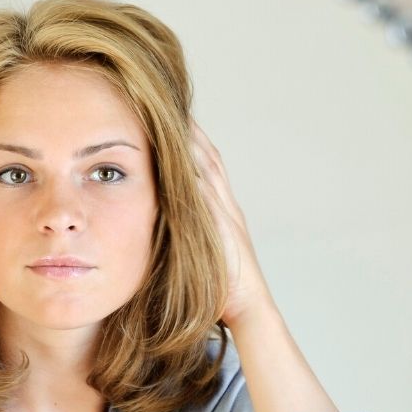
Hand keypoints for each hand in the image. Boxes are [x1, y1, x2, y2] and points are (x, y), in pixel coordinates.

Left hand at [189, 116, 270, 328]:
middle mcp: (226, 207)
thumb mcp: (200, 256)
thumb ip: (187, 237)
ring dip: (194, 142)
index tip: (173, 118)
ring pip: (211, 168)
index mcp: (221, 212)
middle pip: (210, 158)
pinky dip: (197, 168)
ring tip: (176, 116)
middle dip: (192, 131)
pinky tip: (182, 152)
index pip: (206, 167)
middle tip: (172, 103)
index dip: (191, 141)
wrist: (249, 308)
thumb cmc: (222, 290)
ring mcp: (227, 214)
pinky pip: (208, 190)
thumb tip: (162, 227)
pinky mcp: (223, 226)